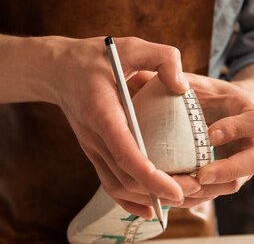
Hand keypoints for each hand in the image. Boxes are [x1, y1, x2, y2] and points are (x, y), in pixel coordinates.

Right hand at [47, 36, 190, 217]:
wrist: (58, 70)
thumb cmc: (96, 56)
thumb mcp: (130, 45)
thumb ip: (162, 57)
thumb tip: (182, 88)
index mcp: (103, 113)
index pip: (125, 154)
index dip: (151, 177)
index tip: (177, 189)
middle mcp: (94, 137)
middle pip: (125, 178)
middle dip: (160, 191)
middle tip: (195, 187)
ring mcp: (92, 148)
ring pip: (118, 186)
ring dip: (148, 198)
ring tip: (182, 197)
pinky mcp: (93, 152)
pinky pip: (110, 183)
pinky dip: (130, 200)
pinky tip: (151, 209)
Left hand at [173, 73, 253, 206]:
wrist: (222, 112)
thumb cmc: (207, 94)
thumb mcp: (197, 82)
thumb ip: (175, 78)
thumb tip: (138, 75)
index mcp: (251, 114)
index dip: (237, 129)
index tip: (210, 133)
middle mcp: (252, 143)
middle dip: (228, 170)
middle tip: (200, 174)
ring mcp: (242, 165)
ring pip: (233, 184)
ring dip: (207, 189)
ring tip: (179, 188)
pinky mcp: (224, 180)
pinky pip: (214, 194)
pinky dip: (194, 197)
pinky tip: (170, 196)